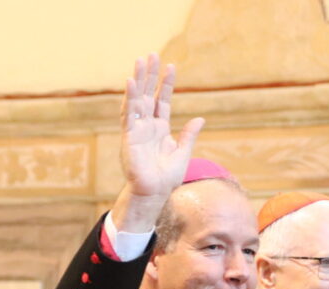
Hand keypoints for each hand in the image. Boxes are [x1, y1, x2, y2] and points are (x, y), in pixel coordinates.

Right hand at [112, 53, 204, 231]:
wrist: (155, 193)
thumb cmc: (167, 178)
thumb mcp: (183, 153)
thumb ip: (189, 135)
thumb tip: (200, 119)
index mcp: (160, 129)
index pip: (163, 101)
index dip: (166, 84)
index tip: (171, 66)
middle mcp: (147, 126)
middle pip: (147, 95)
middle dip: (150, 75)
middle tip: (152, 54)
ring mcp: (137, 130)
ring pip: (137, 100)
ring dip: (138, 80)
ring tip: (140, 61)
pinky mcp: (129, 136)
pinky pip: (129, 114)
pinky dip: (130, 98)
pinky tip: (131, 82)